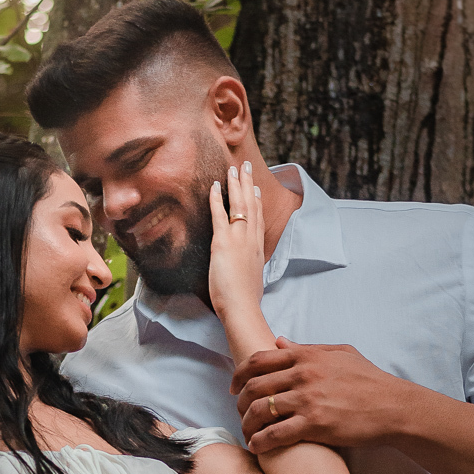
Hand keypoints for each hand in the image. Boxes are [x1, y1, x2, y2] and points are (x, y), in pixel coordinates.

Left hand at [207, 162, 264, 324]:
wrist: (242, 306)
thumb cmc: (246, 300)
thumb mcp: (253, 280)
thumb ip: (249, 270)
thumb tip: (247, 272)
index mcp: (257, 248)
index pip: (258, 219)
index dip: (257, 201)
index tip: (255, 188)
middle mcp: (251, 239)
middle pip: (252, 205)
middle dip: (249, 183)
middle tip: (246, 167)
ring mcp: (239, 238)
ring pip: (240, 204)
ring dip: (236, 184)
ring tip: (233, 168)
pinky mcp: (223, 242)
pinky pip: (220, 215)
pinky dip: (217, 199)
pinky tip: (214, 186)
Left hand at [233, 336, 408, 453]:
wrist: (393, 407)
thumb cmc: (370, 381)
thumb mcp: (339, 354)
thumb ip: (307, 348)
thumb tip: (279, 342)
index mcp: (307, 356)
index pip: (259, 361)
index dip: (239, 375)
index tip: (234, 388)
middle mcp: (303, 375)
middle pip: (254, 386)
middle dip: (240, 402)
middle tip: (239, 413)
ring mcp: (308, 399)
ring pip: (261, 410)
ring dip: (247, 423)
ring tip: (248, 432)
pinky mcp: (314, 424)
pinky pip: (276, 434)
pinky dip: (260, 441)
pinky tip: (257, 447)